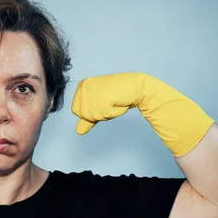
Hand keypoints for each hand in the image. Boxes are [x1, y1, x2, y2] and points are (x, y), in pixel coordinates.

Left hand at [71, 72, 213, 155]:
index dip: (93, 113)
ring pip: (92, 116)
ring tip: (115, 102)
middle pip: (84, 115)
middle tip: (111, 102)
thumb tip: (78, 131)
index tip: (106, 102)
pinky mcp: (100, 95)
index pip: (77, 112)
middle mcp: (84, 86)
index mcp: (82, 86)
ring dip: (106, 113)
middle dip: (100, 114)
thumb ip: (89, 119)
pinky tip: (119, 102)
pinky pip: (101, 115)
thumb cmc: (121, 97)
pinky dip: (112, 112)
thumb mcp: (102, 108)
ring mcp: (91, 90)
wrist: (140, 89)